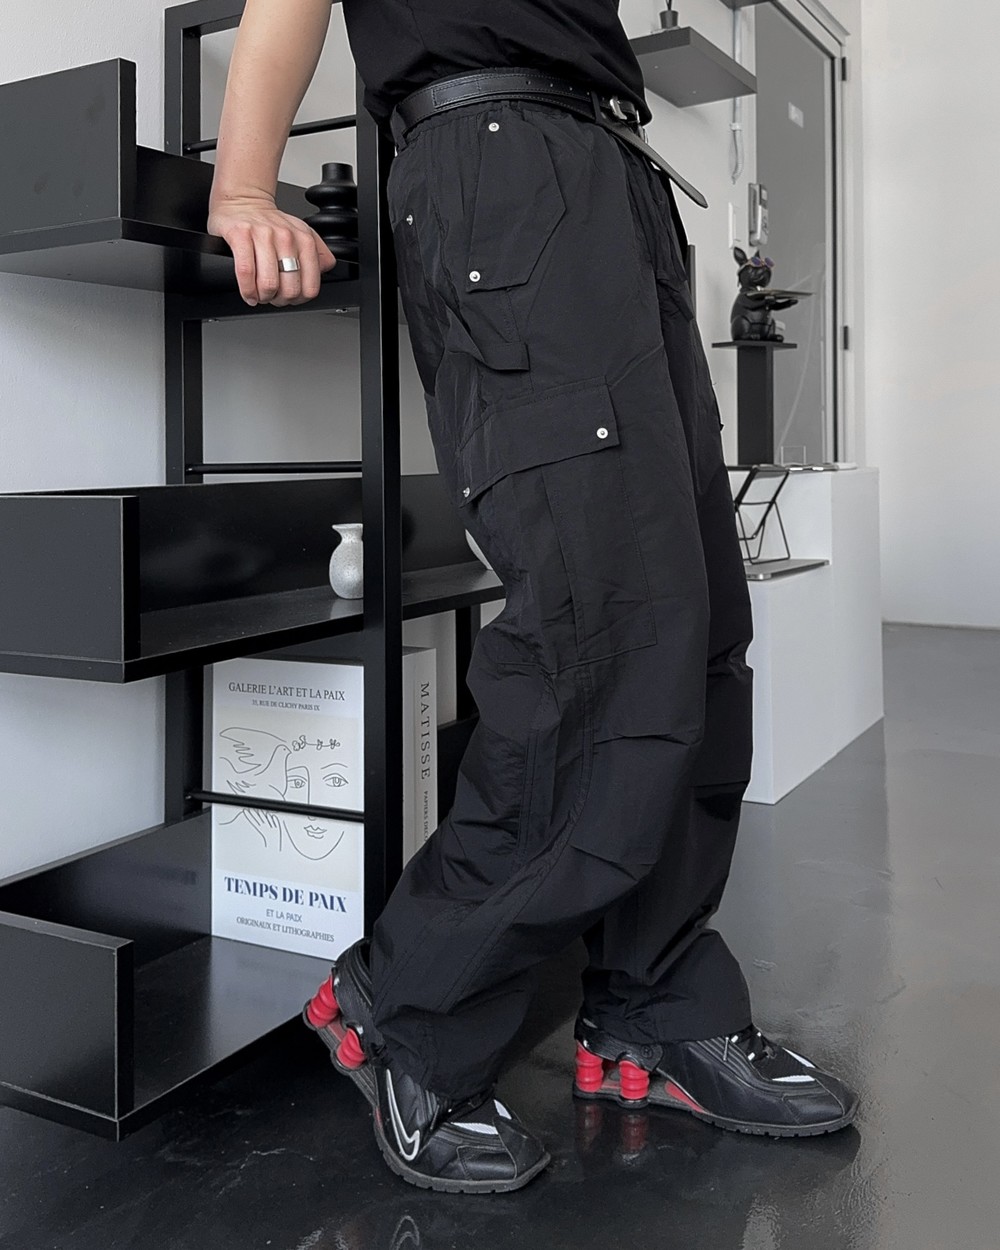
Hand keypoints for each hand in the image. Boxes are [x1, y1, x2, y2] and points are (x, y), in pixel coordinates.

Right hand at [207, 193, 336, 305]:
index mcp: (304, 239)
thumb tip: (324, 271)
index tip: (290, 298)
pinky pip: (246, 272)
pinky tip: (248, 293)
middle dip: (280, 300)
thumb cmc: (270, 224)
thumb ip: (319, 254)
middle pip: (290, 289)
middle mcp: (286, 237)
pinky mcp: (241, 235)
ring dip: (263, 297)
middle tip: (273, 297)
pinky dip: (247, 290)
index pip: (310, 286)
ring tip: (260, 294)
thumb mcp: (302, 234)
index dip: (299, 299)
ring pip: (269, 283)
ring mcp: (263, 235)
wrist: (243, 202)